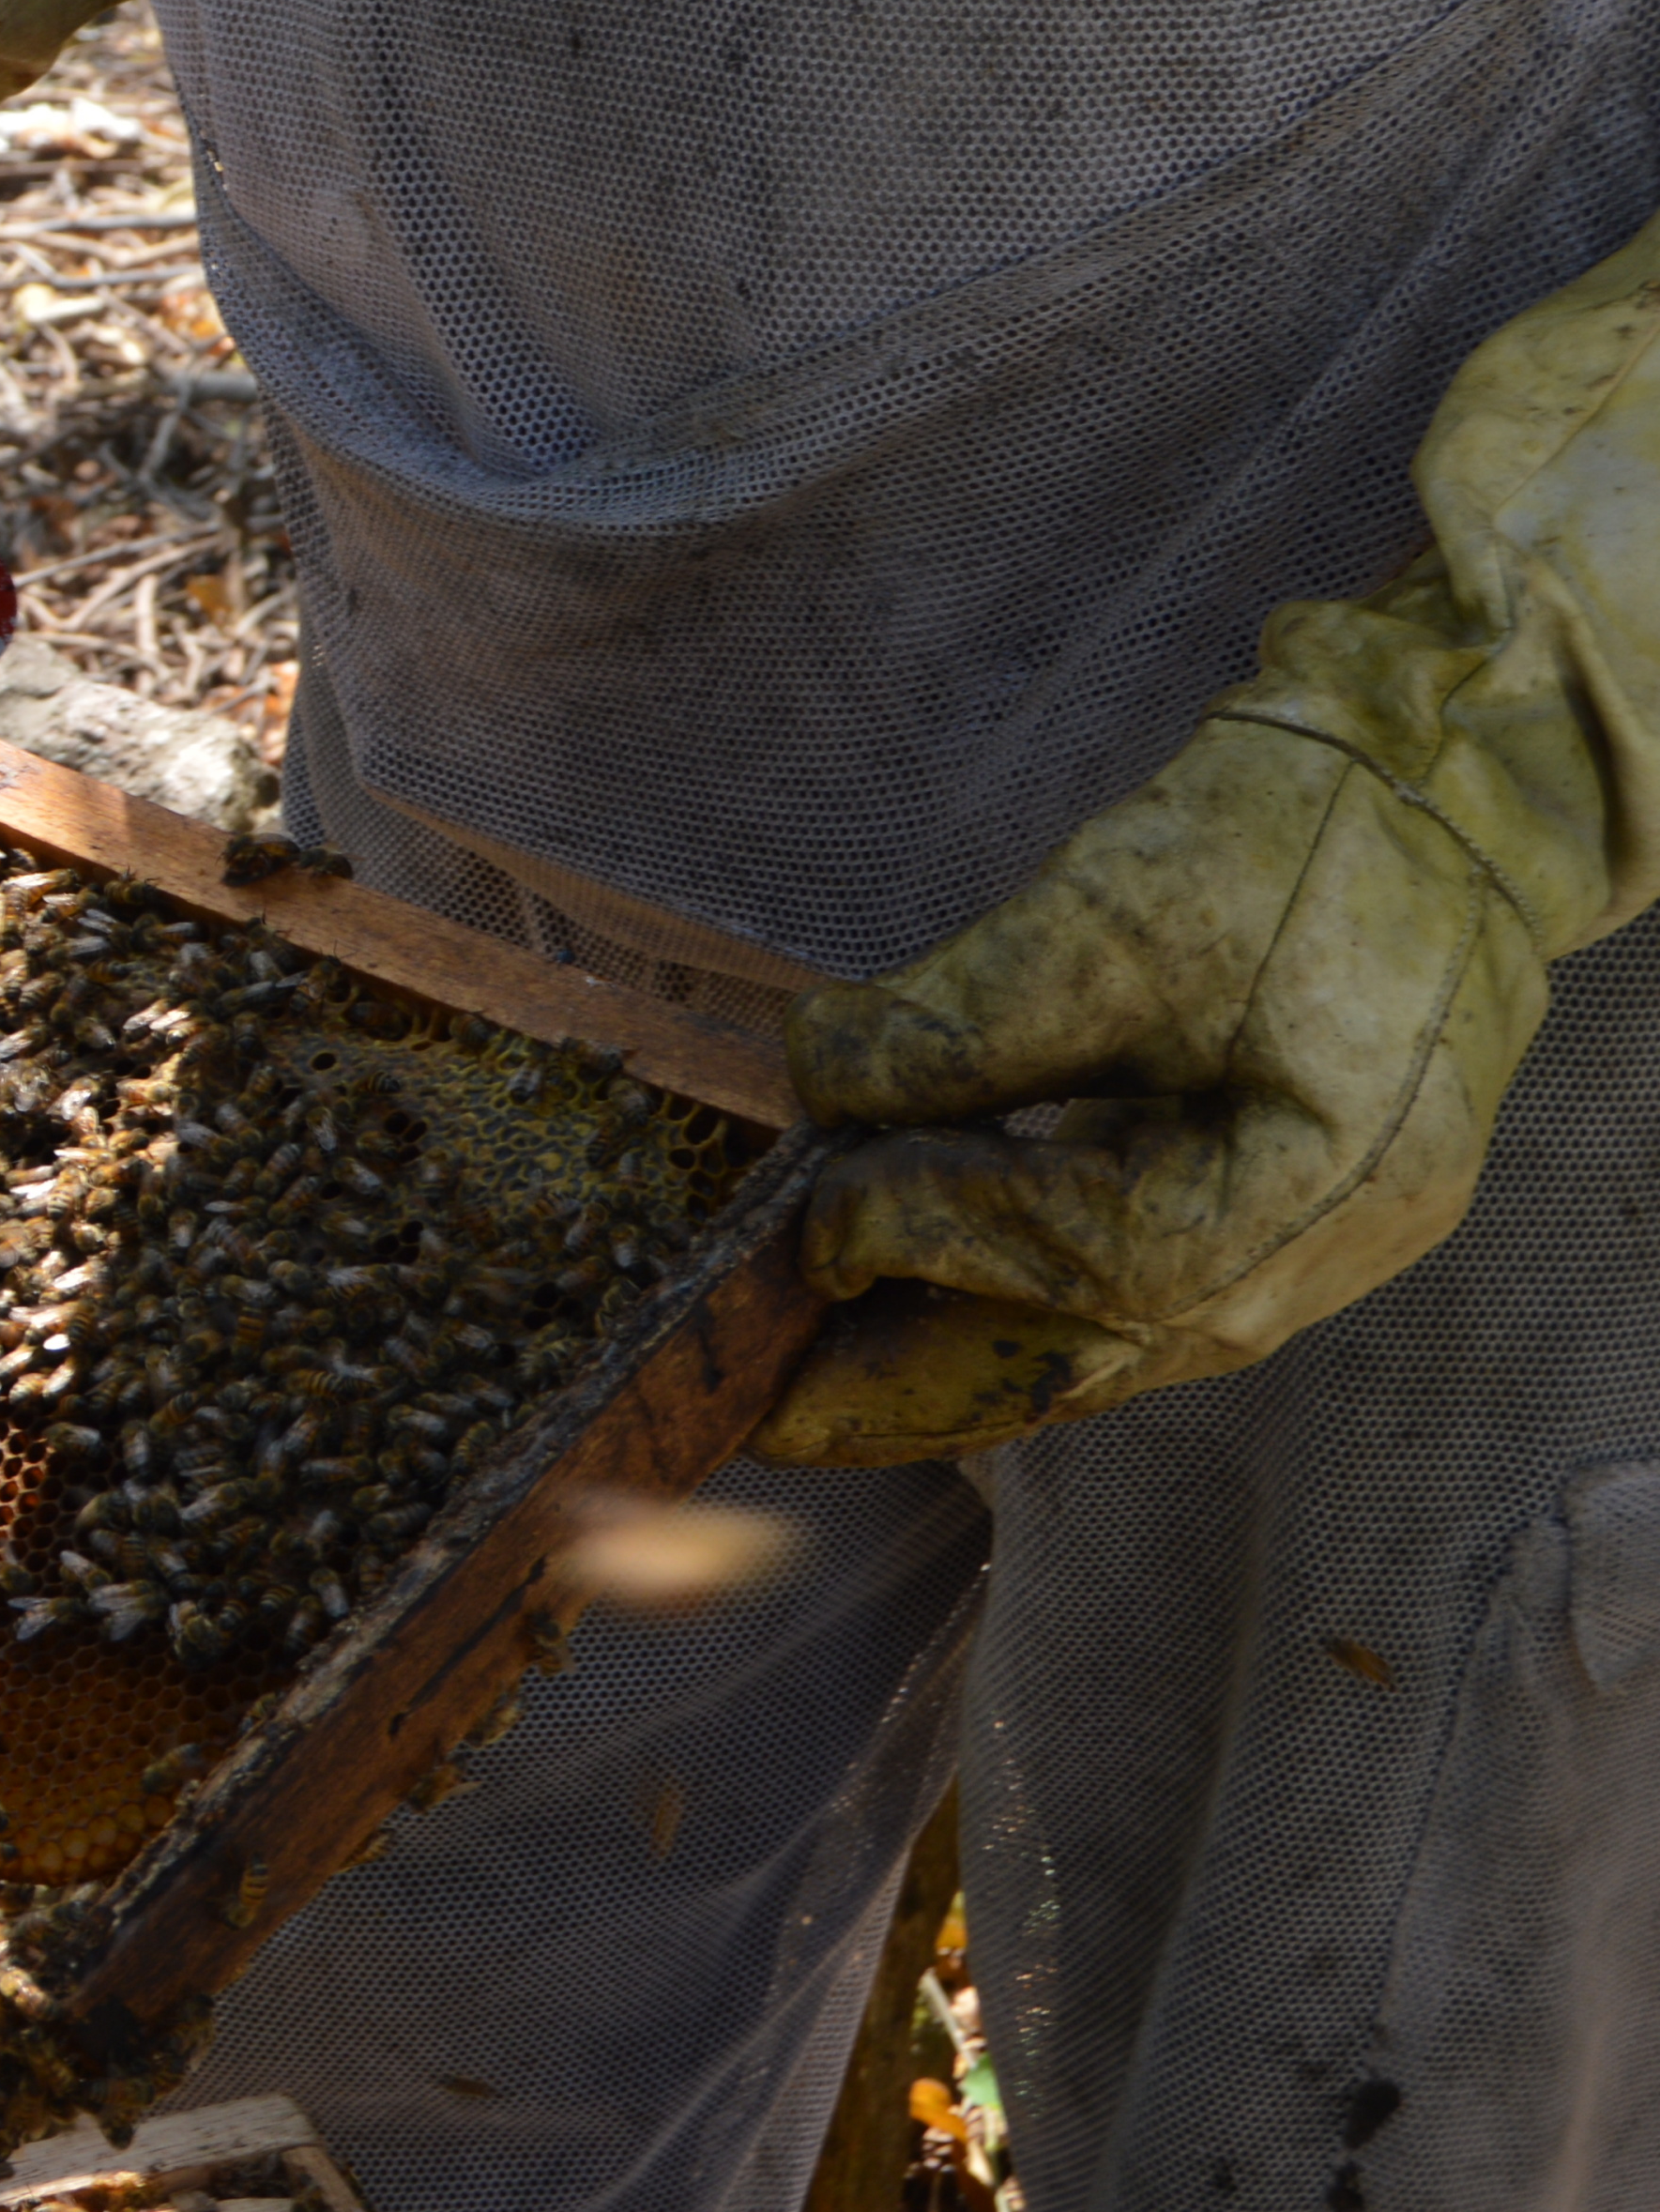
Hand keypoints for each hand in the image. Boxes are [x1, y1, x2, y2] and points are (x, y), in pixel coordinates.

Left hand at [754, 199, 1659, 1463]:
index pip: (1101, 1256)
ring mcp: (1321, 1245)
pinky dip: (1025, 1305)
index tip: (815, 1224)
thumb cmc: (1299, 833)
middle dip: (922, 1388)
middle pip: (1099, 1354)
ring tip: (818, 1385)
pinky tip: (924, 1303)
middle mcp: (1330, 1245)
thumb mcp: (1117, 910)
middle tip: (768, 1418)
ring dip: (963, 1360)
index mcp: (1320, 1173)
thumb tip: (815, 1081)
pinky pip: (1138, 1297)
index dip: (945, 1240)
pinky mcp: (1286, 1215)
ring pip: (1112, 1342)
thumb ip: (965, 1017)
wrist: (1442, 793)